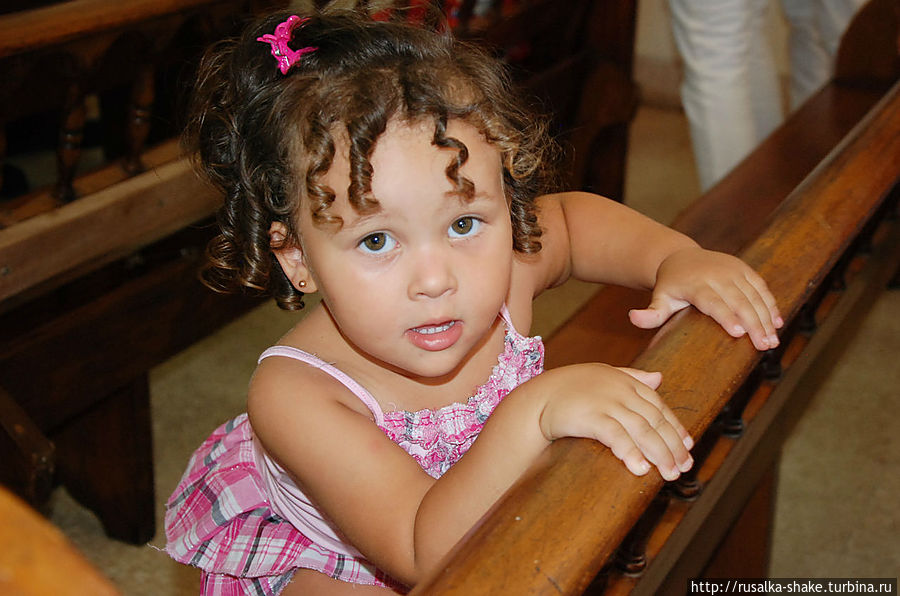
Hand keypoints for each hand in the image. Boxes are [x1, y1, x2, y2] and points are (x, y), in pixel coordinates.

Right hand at [537, 364, 693, 480]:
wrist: (539, 397)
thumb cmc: (570, 389)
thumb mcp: (604, 375)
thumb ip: (633, 376)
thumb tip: (659, 378)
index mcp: (627, 382)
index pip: (660, 406)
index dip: (676, 428)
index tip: (688, 447)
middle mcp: (621, 391)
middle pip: (656, 421)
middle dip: (672, 446)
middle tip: (682, 468)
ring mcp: (607, 403)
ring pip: (643, 430)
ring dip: (659, 454)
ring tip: (668, 474)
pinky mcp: (592, 417)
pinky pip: (617, 436)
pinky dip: (631, 452)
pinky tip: (640, 469)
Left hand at [628, 247, 782, 349]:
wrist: (680, 257)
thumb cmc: (670, 286)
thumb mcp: (660, 298)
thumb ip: (651, 313)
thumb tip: (633, 318)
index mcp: (697, 284)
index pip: (713, 302)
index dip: (726, 316)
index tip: (739, 333)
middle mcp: (717, 275)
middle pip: (739, 301)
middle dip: (754, 323)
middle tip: (765, 346)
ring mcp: (733, 270)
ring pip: (754, 295)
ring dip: (766, 317)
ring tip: (773, 340)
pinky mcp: (744, 269)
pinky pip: (760, 287)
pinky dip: (770, 304)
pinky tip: (777, 322)